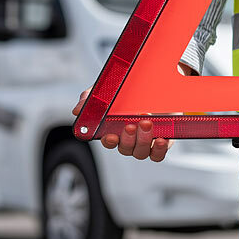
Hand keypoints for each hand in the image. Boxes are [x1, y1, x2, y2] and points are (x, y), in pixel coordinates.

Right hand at [71, 62, 194, 161]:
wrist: (156, 83)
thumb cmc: (128, 90)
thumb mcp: (107, 89)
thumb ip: (91, 98)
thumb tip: (77, 111)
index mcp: (114, 128)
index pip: (108, 141)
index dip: (108, 141)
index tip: (110, 135)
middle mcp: (129, 138)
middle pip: (125, 149)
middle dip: (127, 139)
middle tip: (131, 125)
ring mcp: (145, 141)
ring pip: (140, 152)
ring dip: (142, 141)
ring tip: (146, 124)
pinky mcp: (161, 141)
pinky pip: (158, 154)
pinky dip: (159, 150)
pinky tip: (161, 139)